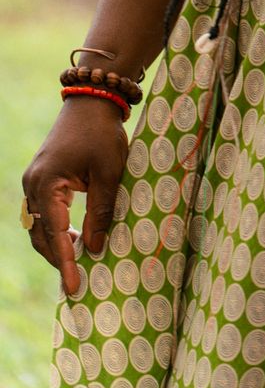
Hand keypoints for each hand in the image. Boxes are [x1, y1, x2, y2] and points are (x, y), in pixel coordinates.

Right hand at [21, 98, 128, 297]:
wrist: (92, 101)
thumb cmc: (102, 134)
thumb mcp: (108, 173)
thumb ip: (100, 211)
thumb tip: (95, 248)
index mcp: (47, 184)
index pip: (55, 234)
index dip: (66, 262)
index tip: (74, 286)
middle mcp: (33, 185)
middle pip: (41, 235)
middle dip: (58, 259)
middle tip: (77, 282)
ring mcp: (33, 181)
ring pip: (38, 226)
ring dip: (55, 246)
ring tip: (77, 265)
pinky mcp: (40, 178)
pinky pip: (42, 213)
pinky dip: (54, 230)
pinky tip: (73, 239)